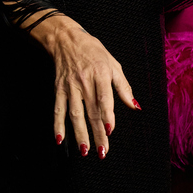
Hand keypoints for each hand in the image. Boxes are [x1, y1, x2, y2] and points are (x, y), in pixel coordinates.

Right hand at [29, 13, 139, 154]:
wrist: (66, 40)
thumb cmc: (93, 51)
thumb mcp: (113, 64)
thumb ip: (123, 86)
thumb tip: (134, 105)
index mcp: (100, 74)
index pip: (103, 98)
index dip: (106, 114)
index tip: (109, 130)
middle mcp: (84, 82)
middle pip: (91, 111)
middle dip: (97, 133)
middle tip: (102, 151)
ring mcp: (70, 87)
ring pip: (74, 114)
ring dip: (79, 133)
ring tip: (85, 150)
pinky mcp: (58, 90)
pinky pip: (57, 110)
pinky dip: (57, 125)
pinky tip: (59, 139)